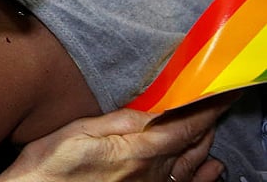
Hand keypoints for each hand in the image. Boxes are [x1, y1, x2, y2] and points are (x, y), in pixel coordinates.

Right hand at [0, 95, 234, 181]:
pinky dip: (201, 176)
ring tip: (211, 128)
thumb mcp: (81, 130)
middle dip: (204, 122)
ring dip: (204, 145)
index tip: (217, 94)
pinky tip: (210, 169)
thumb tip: (153, 110)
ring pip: (190, 166)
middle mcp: (149, 173)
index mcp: (137, 151)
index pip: (184, 127)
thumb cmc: (52, 165)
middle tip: (212, 103)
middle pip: (191, 146)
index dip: (205, 109)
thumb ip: (120, 120)